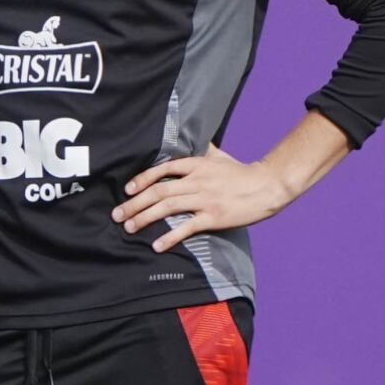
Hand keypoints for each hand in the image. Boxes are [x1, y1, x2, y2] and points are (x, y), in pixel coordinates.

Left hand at [111, 144, 292, 252]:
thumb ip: (201, 150)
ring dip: (145, 218)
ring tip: (129, 228)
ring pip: (167, 207)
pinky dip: (170, 236)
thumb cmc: (241, 172)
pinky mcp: (214, 217)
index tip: (127, 190)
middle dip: (134, 203)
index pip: (162, 169)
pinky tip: (157, 245)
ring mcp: (205, 199)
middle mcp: (197, 180)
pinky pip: (187, 227)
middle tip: (117, 214)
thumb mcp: (219, 156)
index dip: (141, 179)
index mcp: (197, 164)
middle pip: (158, 191)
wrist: (267, 186)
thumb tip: (188, 140)